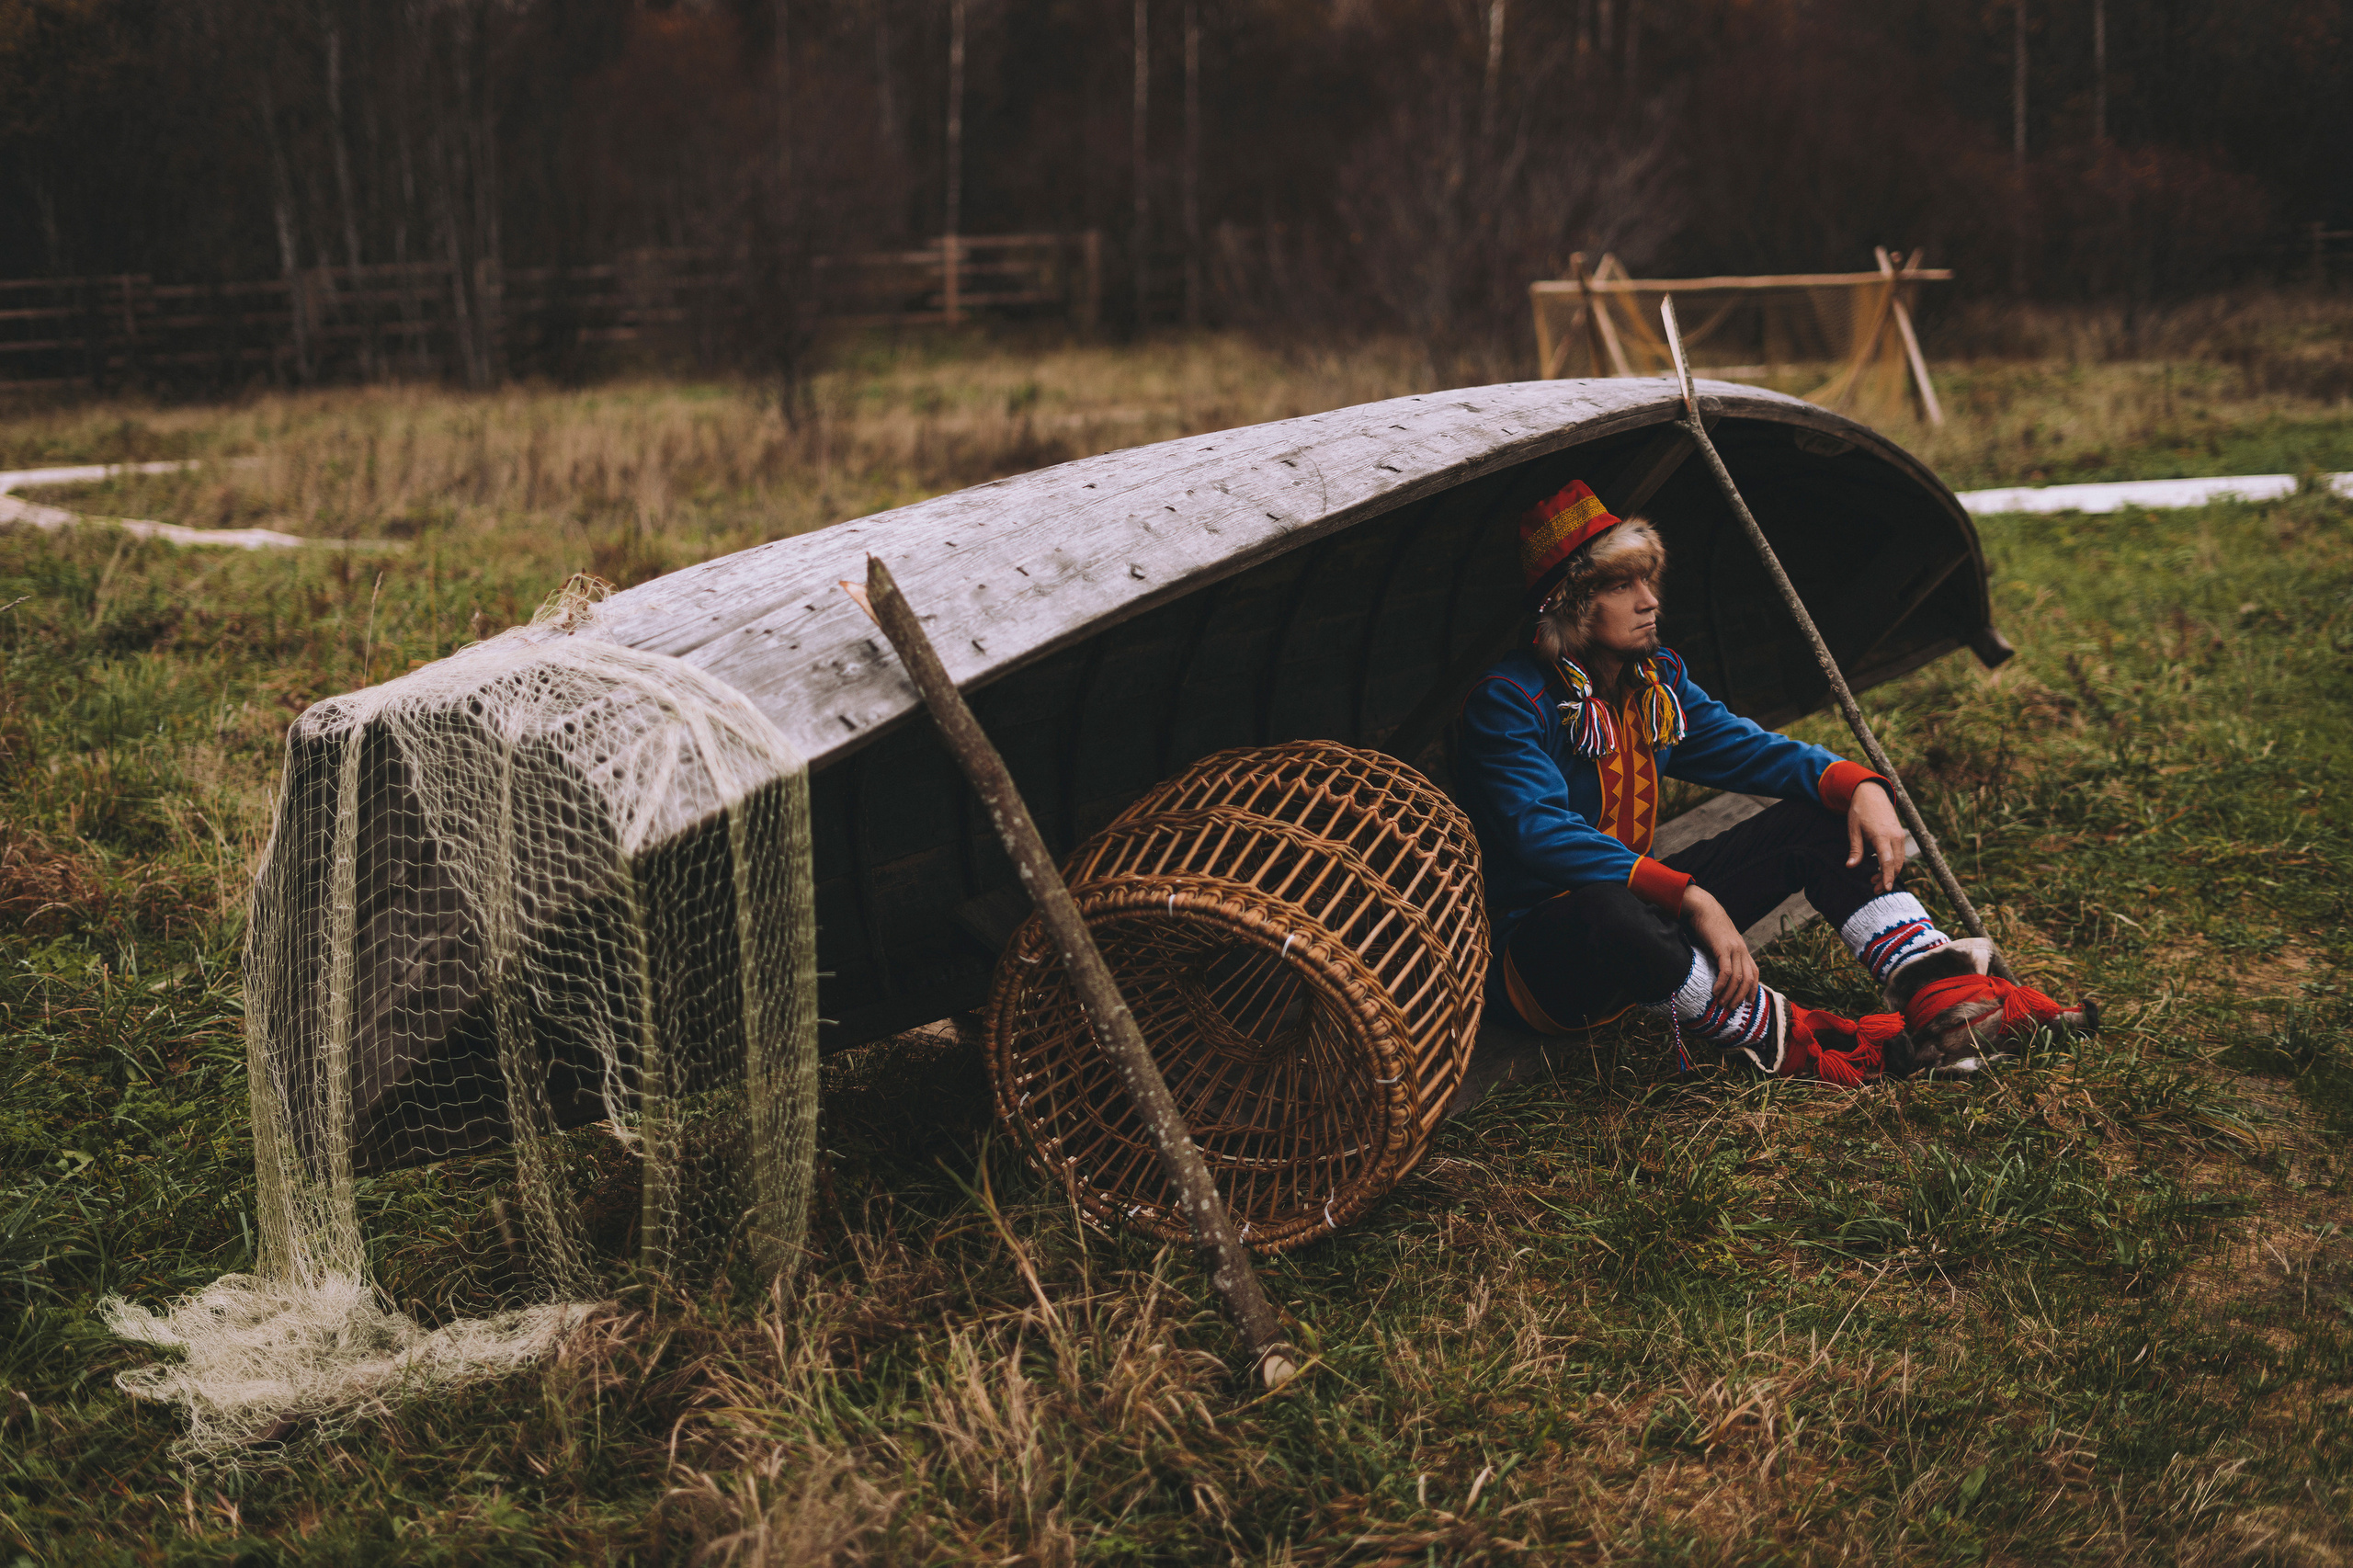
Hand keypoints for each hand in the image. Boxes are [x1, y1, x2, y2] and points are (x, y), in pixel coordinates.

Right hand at [1683, 886, 1757, 1011]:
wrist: (1704, 909)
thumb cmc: (1709, 926)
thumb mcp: (1720, 942)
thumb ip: (1724, 955)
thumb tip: (1719, 971)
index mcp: (1743, 950)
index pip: (1754, 973)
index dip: (1753, 989)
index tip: (1748, 1003)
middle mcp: (1742, 950)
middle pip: (1748, 980)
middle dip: (1741, 997)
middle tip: (1731, 1008)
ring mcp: (1734, 949)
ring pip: (1738, 978)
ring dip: (1730, 994)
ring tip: (1721, 1003)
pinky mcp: (1723, 948)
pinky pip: (1726, 971)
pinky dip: (1722, 984)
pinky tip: (1715, 992)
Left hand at [1846, 780, 1906, 894]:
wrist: (1872, 794)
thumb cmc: (1860, 811)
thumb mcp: (1853, 830)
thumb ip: (1855, 849)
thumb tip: (1851, 866)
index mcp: (1882, 836)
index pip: (1887, 861)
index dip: (1887, 876)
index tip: (1885, 889)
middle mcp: (1895, 836)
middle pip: (1896, 864)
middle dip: (1887, 878)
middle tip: (1874, 888)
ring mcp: (1899, 835)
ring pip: (1899, 860)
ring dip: (1889, 872)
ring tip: (1874, 880)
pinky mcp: (1900, 834)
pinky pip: (1899, 853)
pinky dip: (1892, 863)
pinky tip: (1881, 868)